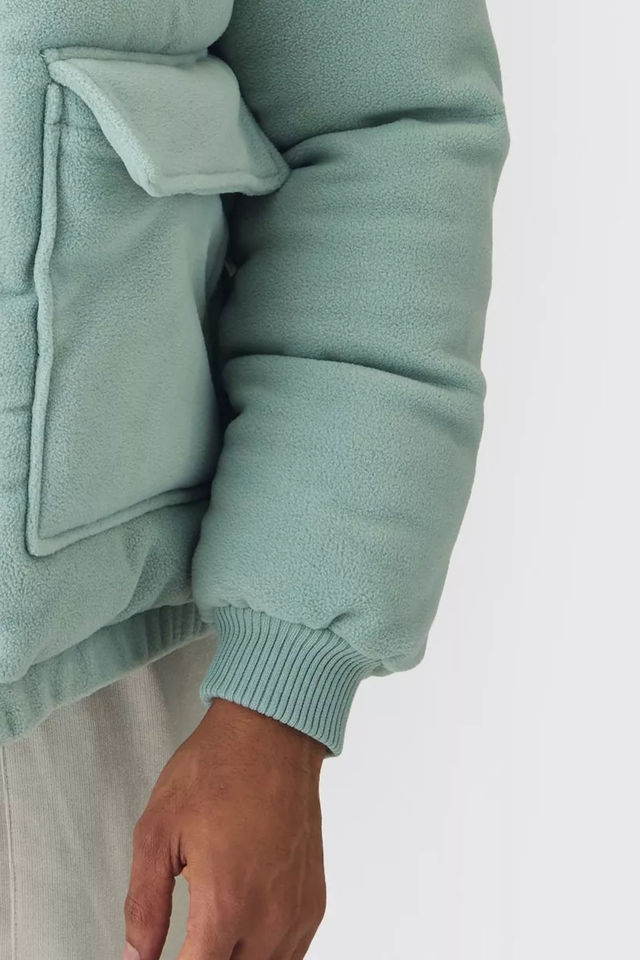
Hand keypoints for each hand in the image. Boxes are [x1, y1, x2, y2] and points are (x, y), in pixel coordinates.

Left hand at [123, 698, 328, 959]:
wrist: (271, 733)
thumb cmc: (218, 768)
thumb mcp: (157, 832)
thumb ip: (143, 906)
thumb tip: (135, 956)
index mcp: (225, 903)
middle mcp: (268, 915)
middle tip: (183, 943)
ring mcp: (296, 911)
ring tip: (208, 940)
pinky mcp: (314, 900)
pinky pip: (292, 955)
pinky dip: (265, 956)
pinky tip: (242, 937)